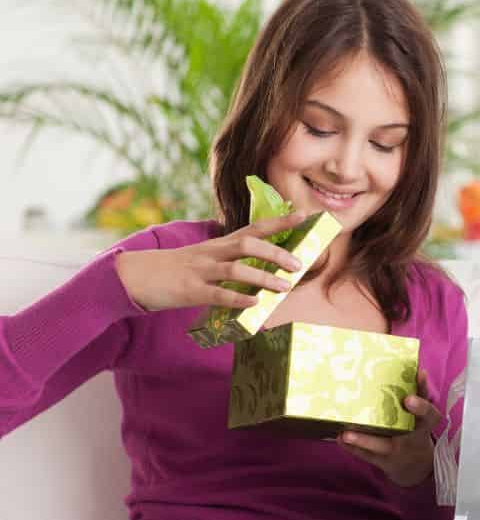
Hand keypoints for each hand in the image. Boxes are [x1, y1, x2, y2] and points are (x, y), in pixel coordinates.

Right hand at [115, 212, 308, 311]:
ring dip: (264, 277)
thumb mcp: (205, 258)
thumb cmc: (176, 269)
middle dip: (276, 252)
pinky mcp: (190, 290)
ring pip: (236, 269)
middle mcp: (212, 253)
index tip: (304, 215)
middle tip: (298, 264)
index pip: (254, 228)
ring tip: (285, 287)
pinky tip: (255, 303)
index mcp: (219, 244)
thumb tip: (262, 275)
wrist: (135, 276)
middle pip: (248, 244)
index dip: (280, 221)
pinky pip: (218, 294)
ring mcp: (201, 271)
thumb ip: (231, 262)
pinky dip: (238, 297)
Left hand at [338, 370, 440, 486]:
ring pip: (381, 446)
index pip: (428, 414)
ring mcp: (397, 451)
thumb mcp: (424, 414)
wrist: (416, 466)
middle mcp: (412, 439)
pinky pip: (366, 455)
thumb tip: (416, 368)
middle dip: (388, 425)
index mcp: (424, 424)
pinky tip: (339, 438)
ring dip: (363, 440)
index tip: (409, 398)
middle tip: (384, 413)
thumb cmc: (417, 430)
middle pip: (406, 432)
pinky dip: (352, 448)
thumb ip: (419, 394)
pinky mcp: (382, 461)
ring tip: (345, 433)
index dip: (420, 407)